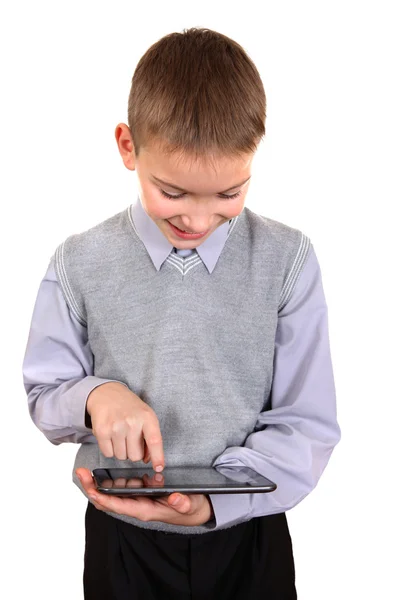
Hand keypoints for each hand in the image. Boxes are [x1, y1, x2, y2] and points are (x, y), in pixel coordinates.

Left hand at [76, 468, 214, 526]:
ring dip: (98, 483)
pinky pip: (121, 488)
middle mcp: (136, 506)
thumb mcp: (188, 505)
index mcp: (144, 510)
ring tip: (85, 471)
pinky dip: (111, 480)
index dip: (104, 498)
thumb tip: (174, 498)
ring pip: (112, 493)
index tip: (91, 490)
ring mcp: (137, 499)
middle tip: (81, 473)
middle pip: (108, 500)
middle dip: (93, 488)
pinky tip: (105, 472)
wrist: (192, 510)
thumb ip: (181, 502)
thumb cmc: (188, 508)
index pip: (119, 506)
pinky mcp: (140, 493)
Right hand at [86, 382, 163, 470]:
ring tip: (120, 434)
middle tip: (130, 438)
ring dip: (121, 450)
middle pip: (135, 456)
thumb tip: (148, 460)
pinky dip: (110, 449)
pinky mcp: (101, 431)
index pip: (155, 441)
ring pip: (121, 457)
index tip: (159, 468)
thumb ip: (150, 437)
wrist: (107, 394)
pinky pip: (108, 454)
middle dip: (133, 452)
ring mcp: (116, 427)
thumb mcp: (146, 416)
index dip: (158, 457)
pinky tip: (111, 435)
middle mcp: (132, 422)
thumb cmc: (130, 407)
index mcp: (147, 417)